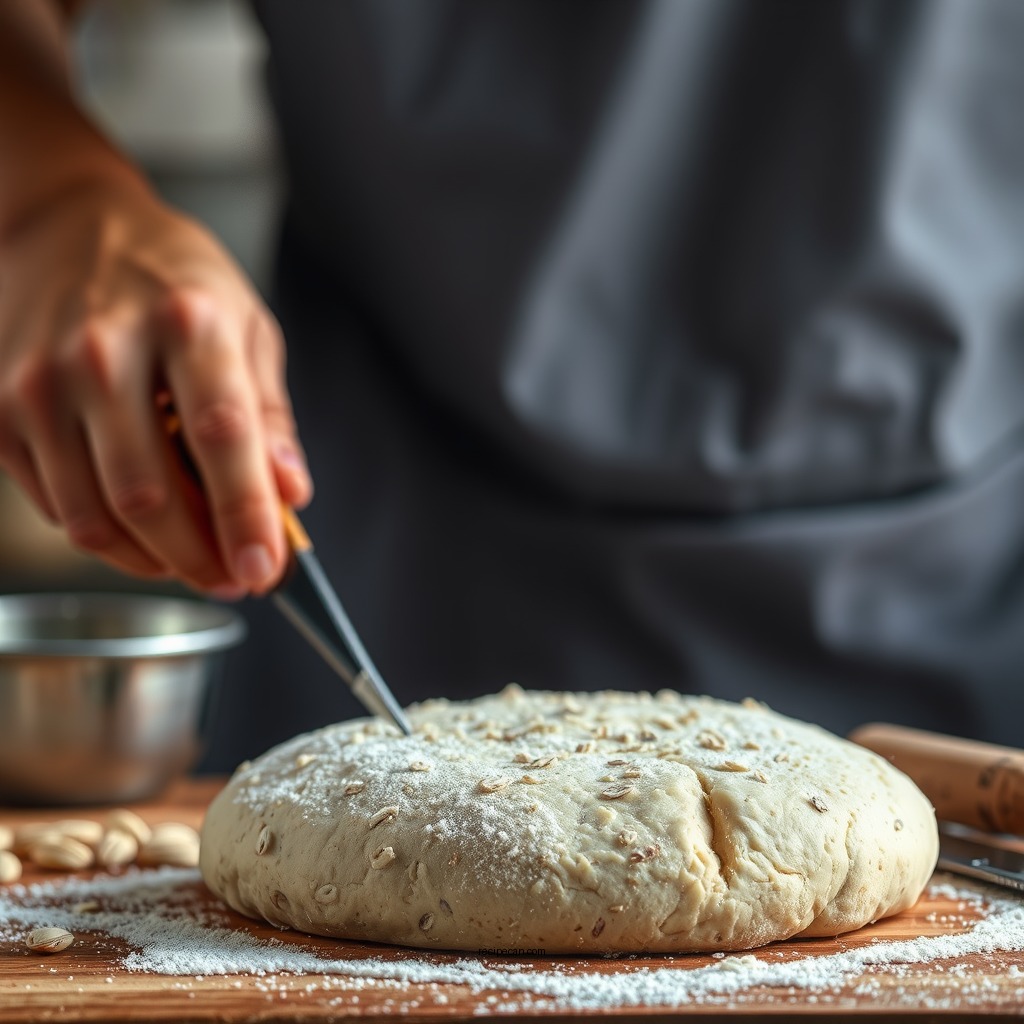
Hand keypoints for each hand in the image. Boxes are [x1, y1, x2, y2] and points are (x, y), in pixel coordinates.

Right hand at [0, 178, 311, 594]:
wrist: (65, 226)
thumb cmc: (173, 278)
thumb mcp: (247, 325)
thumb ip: (270, 415)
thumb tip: (290, 493)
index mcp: (186, 322)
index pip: (220, 437)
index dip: (245, 514)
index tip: (265, 568)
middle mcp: (104, 353)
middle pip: (149, 495)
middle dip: (199, 558)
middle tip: (236, 578)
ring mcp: (42, 384)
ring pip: (96, 517)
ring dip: (154, 562)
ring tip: (197, 563)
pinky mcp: (1, 412)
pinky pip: (58, 508)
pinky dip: (109, 540)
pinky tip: (146, 535)